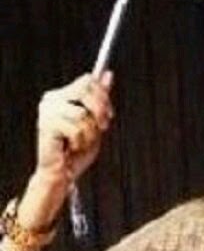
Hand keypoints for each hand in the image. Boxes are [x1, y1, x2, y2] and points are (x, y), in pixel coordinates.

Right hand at [35, 70, 114, 194]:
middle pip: (85, 89)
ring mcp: (48, 111)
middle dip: (100, 110)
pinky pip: (76, 129)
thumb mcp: (94, 124)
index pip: (86, 81)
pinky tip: (71, 148)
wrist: (61, 176)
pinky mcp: (47, 125)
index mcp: (62, 96)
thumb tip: (108, 74)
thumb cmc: (76, 153)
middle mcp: (52, 100)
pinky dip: (80, 142)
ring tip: (80, 143)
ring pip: (83, 114)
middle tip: (102, 128)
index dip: (103, 96)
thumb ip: (99, 100)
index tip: (109, 115)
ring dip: (89, 133)